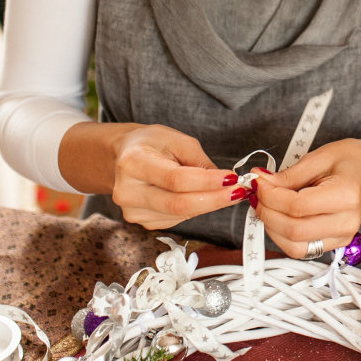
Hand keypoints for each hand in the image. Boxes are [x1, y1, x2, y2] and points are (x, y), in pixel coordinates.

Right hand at [110, 125, 232, 229]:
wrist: (122, 157)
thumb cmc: (150, 144)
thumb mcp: (176, 139)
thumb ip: (199, 161)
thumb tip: (224, 181)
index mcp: (133, 162)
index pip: (176, 179)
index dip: (207, 182)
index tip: (232, 178)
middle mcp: (127, 191)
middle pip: (178, 204)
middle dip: (214, 199)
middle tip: (238, 192)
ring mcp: (132, 210)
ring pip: (180, 215)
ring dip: (208, 205)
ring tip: (226, 192)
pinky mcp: (142, 221)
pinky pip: (176, 219)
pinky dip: (195, 209)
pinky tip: (201, 197)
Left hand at [252, 139, 360, 258]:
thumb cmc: (352, 161)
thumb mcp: (321, 156)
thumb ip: (290, 174)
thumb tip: (263, 183)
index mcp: (346, 195)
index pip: (297, 206)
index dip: (271, 196)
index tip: (259, 182)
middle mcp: (346, 222)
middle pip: (294, 230)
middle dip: (267, 212)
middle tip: (259, 194)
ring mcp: (342, 237)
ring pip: (294, 246)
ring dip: (272, 227)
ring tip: (267, 206)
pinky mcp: (335, 244)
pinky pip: (301, 249)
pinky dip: (283, 236)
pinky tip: (279, 217)